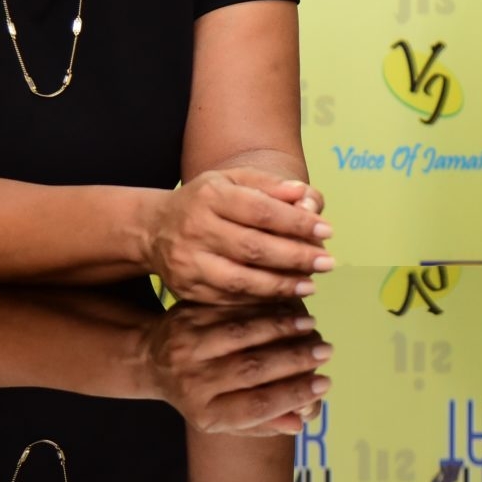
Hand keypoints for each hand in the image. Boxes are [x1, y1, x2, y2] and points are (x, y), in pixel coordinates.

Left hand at [147, 302, 331, 435]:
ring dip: (281, 328)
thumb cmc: (195, 393)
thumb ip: (260, 422)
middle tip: (325, 350)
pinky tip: (285, 303)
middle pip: (251, 369)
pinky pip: (230, 308)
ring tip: (311, 325)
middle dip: (294, 359)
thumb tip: (301, 422)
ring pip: (241, 333)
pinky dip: (260, 306)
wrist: (148, 360)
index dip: (293, 395)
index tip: (324, 383)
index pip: (256, 407)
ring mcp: (188, 347)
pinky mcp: (186, 317)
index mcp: (206, 414)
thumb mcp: (221, 417)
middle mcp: (194, 383)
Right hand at [149, 167, 332, 302]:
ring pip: (241, 280)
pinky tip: (283, 297)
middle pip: (253, 247)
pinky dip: (260, 300)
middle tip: (327, 262)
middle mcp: (196, 228)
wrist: (154, 229)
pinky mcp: (187, 288)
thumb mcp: (233, 181)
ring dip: (281, 285)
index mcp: (210, 196)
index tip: (327, 231)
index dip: (297, 222)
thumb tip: (305, 196)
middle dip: (296, 257)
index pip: (261, 210)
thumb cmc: (205, 202)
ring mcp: (189, 262)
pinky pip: (229, 298)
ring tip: (310, 285)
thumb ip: (270, 186)